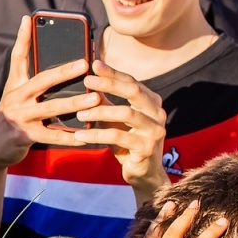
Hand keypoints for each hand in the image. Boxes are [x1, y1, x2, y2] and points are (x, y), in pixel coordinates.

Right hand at [0, 15, 95, 170]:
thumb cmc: (14, 116)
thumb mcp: (17, 94)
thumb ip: (31, 77)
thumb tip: (48, 60)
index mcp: (15, 84)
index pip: (18, 57)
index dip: (23, 38)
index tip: (29, 19)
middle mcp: (15, 98)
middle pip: (41, 80)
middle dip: (64, 72)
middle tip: (85, 64)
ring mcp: (20, 117)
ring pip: (50, 108)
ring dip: (73, 103)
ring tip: (94, 99)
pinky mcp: (25, 136)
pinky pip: (52, 136)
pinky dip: (70, 136)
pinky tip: (86, 135)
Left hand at [73, 60, 169, 200]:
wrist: (142, 173)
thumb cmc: (125, 142)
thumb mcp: (114, 119)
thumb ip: (106, 101)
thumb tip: (89, 78)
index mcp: (151, 102)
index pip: (132, 81)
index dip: (113, 72)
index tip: (94, 64)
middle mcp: (157, 113)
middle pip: (134, 91)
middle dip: (109, 84)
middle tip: (87, 81)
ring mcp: (155, 130)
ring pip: (126, 113)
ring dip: (100, 111)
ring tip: (79, 113)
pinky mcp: (146, 148)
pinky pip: (118, 137)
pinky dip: (97, 134)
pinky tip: (80, 134)